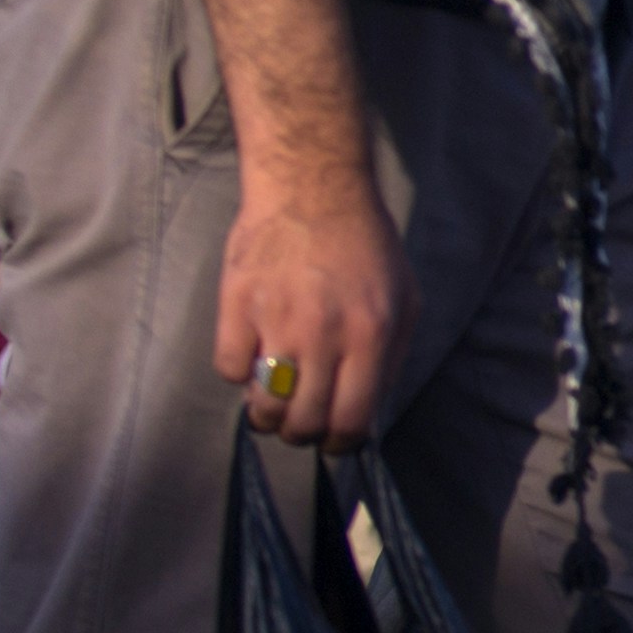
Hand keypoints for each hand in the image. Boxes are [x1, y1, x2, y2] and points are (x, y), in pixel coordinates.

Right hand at [192, 0, 403, 447]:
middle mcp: (323, 336)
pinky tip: (252, 353)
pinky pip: (228, 369)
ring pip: (261, 406)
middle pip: (302, 423)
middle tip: (302, 420)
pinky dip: (238, 372)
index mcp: (369, 337)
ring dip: (266, 414)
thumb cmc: (365, 246)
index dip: (340, 444)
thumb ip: (390, 359)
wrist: (313, 188)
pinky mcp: (236, 306)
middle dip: (302, 433)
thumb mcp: (404, 300)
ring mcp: (275, 322)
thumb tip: (367, 414)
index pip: (350, 422)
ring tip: (274, 399)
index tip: (334, 441)